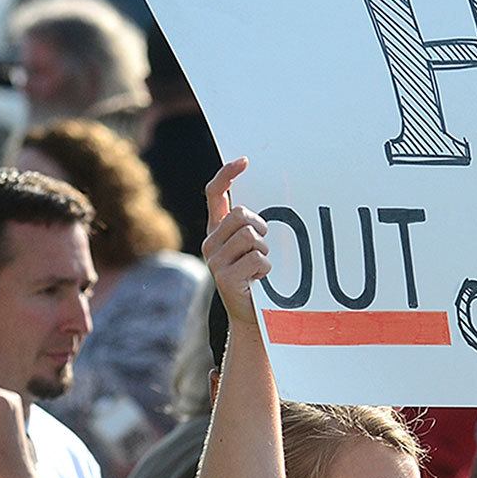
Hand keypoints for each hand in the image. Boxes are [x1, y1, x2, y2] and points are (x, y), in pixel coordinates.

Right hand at [203, 157, 270, 326]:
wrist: (252, 316)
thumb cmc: (256, 278)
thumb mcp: (252, 247)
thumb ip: (251, 226)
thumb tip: (263, 205)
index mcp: (216, 231)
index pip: (215, 194)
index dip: (227, 175)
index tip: (244, 161)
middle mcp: (210, 243)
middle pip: (240, 215)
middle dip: (260, 227)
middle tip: (263, 245)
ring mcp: (214, 261)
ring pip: (250, 236)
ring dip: (264, 250)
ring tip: (261, 267)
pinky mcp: (225, 277)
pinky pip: (257, 258)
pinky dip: (266, 269)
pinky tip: (259, 280)